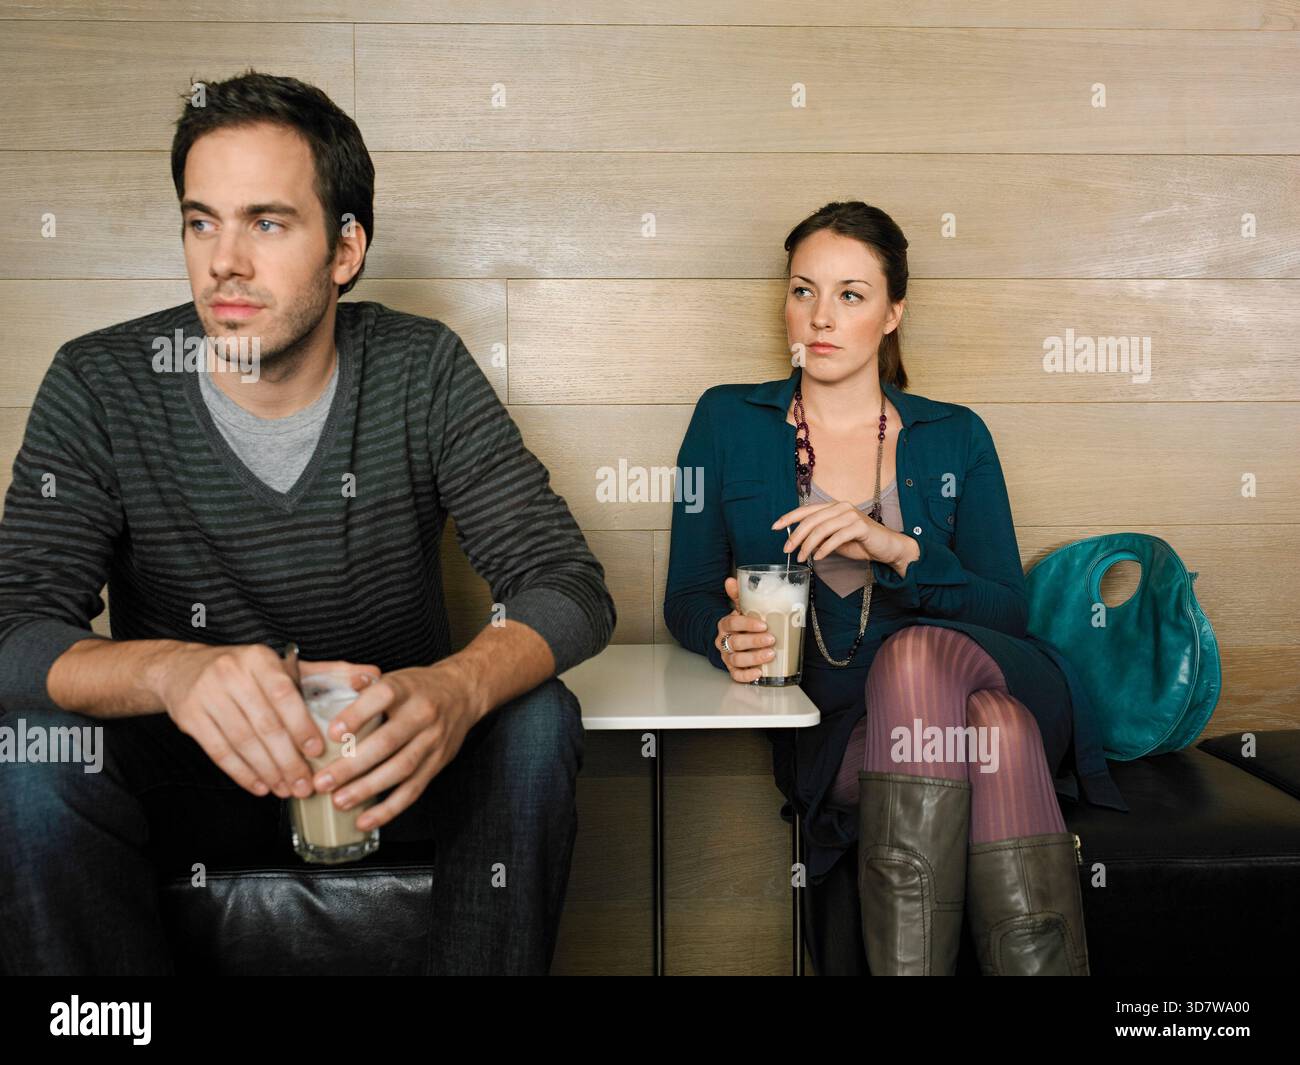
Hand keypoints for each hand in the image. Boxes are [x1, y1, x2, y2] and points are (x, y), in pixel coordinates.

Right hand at [154, 643, 380, 798]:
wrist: (182, 669)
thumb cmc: (245, 670)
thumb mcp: (283, 665)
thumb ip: (329, 672)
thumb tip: (373, 675)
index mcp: (260, 659)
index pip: (284, 696)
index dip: (301, 726)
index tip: (318, 752)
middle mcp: (231, 673)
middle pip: (264, 725)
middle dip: (287, 759)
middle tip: (306, 785)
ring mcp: (207, 695)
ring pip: (242, 742)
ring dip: (267, 771)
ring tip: (286, 790)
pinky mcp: (190, 716)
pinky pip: (219, 751)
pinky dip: (242, 773)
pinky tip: (260, 786)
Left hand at [309, 660, 482, 831]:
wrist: (464, 693)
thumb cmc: (420, 687)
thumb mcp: (395, 676)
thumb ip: (366, 683)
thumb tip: (340, 684)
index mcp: (406, 689)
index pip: (382, 698)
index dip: (357, 716)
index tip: (332, 734)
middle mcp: (422, 714)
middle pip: (387, 742)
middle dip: (352, 765)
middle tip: (323, 782)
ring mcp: (432, 741)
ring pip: (400, 769)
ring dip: (367, 789)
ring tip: (339, 801)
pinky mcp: (437, 764)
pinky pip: (413, 790)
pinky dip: (388, 809)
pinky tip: (365, 820)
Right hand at [715, 576, 777, 683]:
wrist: (731, 638)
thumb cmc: (741, 624)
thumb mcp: (740, 608)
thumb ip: (738, 595)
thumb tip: (731, 580)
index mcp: (725, 624)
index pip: (732, 623)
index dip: (747, 624)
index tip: (763, 624)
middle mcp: (723, 641)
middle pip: (735, 642)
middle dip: (754, 641)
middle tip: (771, 639)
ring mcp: (727, 656)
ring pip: (736, 659)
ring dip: (754, 658)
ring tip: (770, 654)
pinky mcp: (732, 669)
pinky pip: (736, 675)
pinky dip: (747, 676)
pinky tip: (759, 673)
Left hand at [771, 500, 898, 564]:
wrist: (887, 547)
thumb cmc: (861, 543)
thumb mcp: (835, 541)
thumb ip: (819, 539)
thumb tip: (800, 544)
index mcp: (833, 507)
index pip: (806, 510)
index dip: (789, 517)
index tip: (774, 527)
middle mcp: (841, 507)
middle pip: (811, 520)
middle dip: (796, 536)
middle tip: (787, 550)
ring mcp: (851, 515)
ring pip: (822, 529)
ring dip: (808, 545)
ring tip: (802, 558)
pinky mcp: (860, 526)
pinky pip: (836, 537)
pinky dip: (824, 549)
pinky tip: (818, 557)